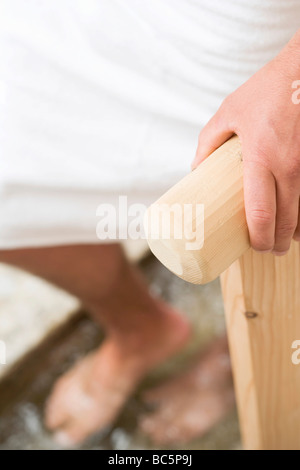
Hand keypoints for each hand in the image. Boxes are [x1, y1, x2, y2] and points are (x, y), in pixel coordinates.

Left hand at [192, 31, 299, 255]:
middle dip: (277, 242)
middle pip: (285, 220)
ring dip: (295, 231)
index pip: (261, 212)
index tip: (254, 247)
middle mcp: (289, 166)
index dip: (258, 236)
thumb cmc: (266, 89)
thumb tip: (196, 168)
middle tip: (270, 250)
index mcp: (261, 157)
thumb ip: (209, 142)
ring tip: (284, 239)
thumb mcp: (229, 112)